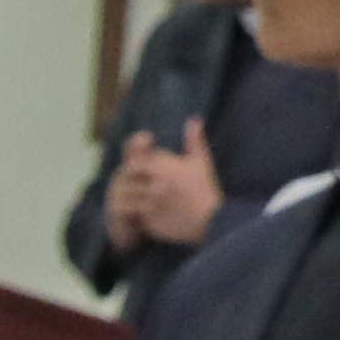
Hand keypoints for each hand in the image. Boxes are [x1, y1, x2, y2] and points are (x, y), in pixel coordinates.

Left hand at [106, 134, 224, 247]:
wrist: (212, 220)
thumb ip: (193, 140)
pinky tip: (138, 214)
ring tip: (135, 200)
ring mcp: (149, 202)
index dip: (131, 163)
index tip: (135, 168)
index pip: (132, 161)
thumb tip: (194, 119)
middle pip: (126, 178)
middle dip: (127, 180)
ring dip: (128, 197)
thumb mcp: (201, 162)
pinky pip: (131, 214)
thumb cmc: (205, 189)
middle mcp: (153, 183)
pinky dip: (132, 213)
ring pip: (127, 197)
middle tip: (131, 184)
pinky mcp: (148, 220)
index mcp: (162, 166)